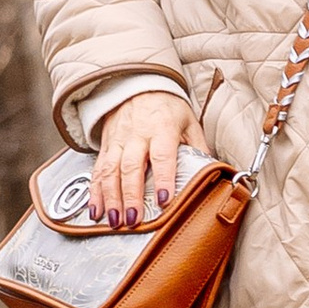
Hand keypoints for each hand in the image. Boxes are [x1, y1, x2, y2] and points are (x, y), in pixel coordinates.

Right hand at [90, 93, 192, 226]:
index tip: (164, 200)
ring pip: (110, 171)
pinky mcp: (105, 147)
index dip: (163, 178)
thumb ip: (198, 149)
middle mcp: (136, 135)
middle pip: (131, 167)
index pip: (162, 155)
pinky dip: (95, 193)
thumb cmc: (167, 107)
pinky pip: (97, 171)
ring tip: (115, 222)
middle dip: (131, 196)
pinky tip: (96, 211)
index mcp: (162, 129)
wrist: (138, 85)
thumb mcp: (189, 122)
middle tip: (133, 220)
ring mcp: (117, 141)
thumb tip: (213, 175)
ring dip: (111, 198)